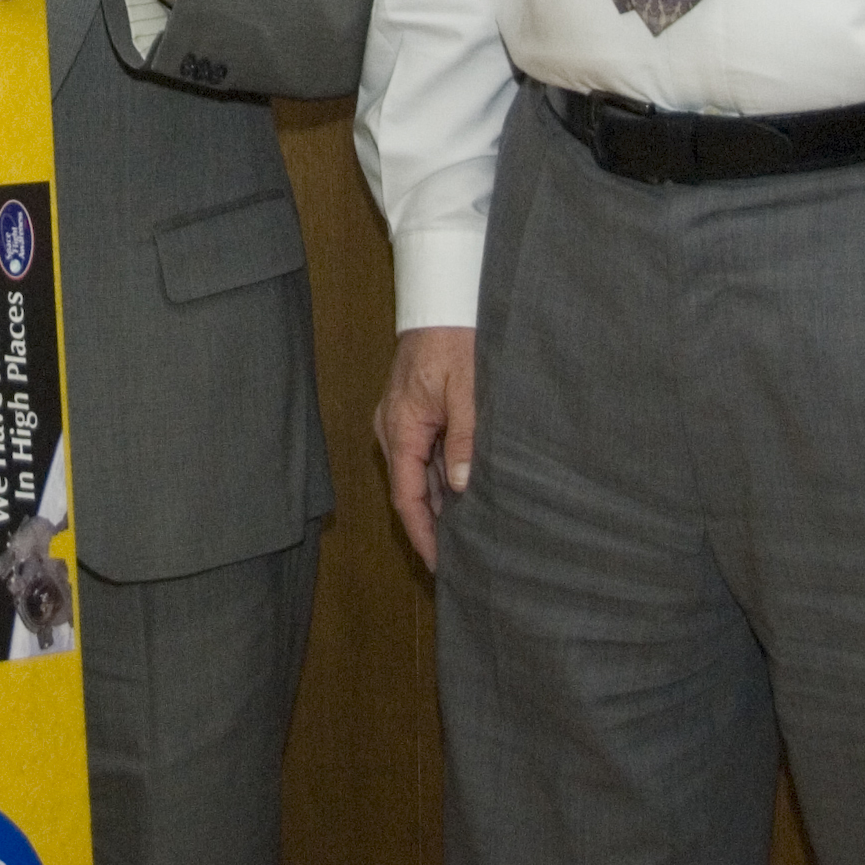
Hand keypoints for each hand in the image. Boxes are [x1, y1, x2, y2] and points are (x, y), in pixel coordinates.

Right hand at [374, 326, 476, 570]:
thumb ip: (464, 441)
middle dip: (434, 524)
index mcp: (400, 427)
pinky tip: (468, 491)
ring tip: (470, 532)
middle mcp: (393, 427)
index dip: (423, 534)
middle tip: (464, 556)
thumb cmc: (454, 339)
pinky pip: (425, 453)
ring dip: (442, 501)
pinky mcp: (414, 410)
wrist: (442, 299)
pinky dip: (444, 475)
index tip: (441, 565)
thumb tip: (462, 487)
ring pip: (419, 472)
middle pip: (411, 489)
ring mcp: (401, 419)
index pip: (406, 496)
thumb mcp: (468, 391)